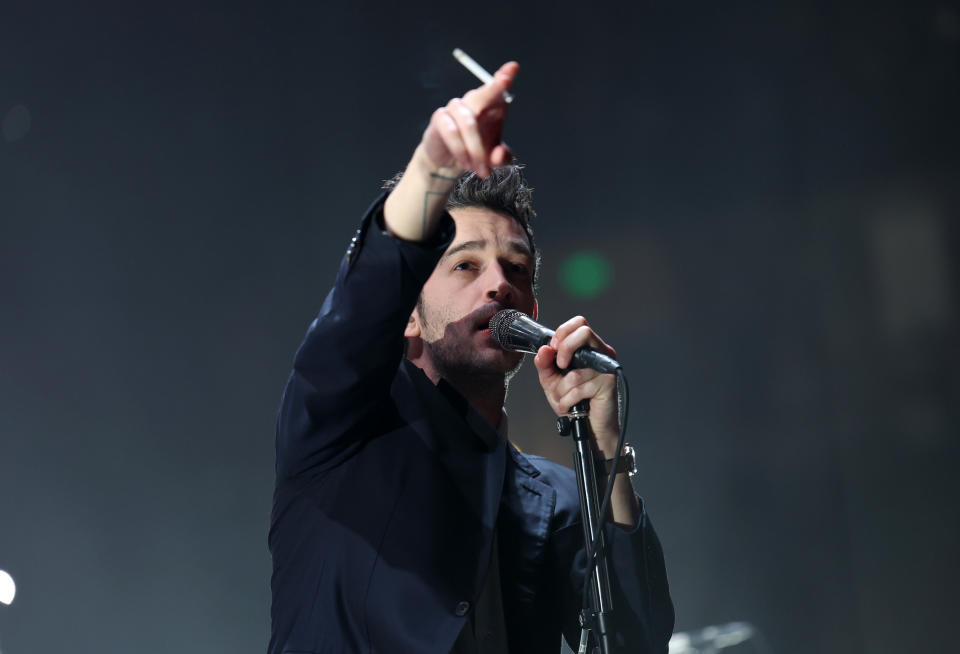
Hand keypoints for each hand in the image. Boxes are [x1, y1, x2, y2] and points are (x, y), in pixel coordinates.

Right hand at [418, 61, 518, 177]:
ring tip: (482, 170)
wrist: (448, 162)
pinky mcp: (440, 118)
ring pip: (469, 123)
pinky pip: (452, 132)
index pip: (498, 88)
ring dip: (476, 149)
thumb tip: (500, 154)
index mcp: (491, 106)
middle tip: (504, 83)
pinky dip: (461, 149)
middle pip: (483, 94)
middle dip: (494, 89)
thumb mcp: (493, 159)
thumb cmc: (474, 152)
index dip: (504, 77)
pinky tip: (466, 163)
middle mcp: (473, 101)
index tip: (513, 68)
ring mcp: (455, 107)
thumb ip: (502, 157)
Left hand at [533, 316, 620, 454]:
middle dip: (564, 349)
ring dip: (562, 390)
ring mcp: (606, 368)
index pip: (579, 324)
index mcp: (588, 348)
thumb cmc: (575, 402)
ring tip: (563, 399)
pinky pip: (580, 388)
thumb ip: (544, 364)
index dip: (563, 333)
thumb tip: (544, 350)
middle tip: (560, 366)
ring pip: (575, 371)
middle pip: (584, 333)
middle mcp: (600, 354)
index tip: (553, 350)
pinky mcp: (608, 384)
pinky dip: (568, 400)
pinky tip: (570, 406)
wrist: (590, 426)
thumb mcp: (552, 381)